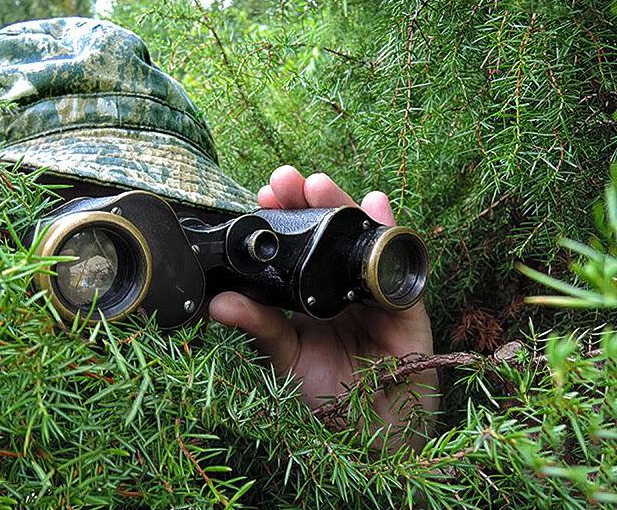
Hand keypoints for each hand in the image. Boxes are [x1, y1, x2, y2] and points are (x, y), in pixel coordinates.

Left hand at [209, 166, 437, 444]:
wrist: (374, 440)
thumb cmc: (328, 401)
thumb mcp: (286, 360)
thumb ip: (259, 328)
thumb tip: (217, 304)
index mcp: (308, 296)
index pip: (296, 246)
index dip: (282, 218)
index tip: (262, 194)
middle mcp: (340, 287)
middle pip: (329, 233)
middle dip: (309, 202)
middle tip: (286, 181)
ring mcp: (373, 292)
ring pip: (361, 238)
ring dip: (344, 207)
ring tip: (320, 186)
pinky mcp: (406, 305)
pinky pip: (398, 265)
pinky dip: (390, 233)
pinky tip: (377, 206)